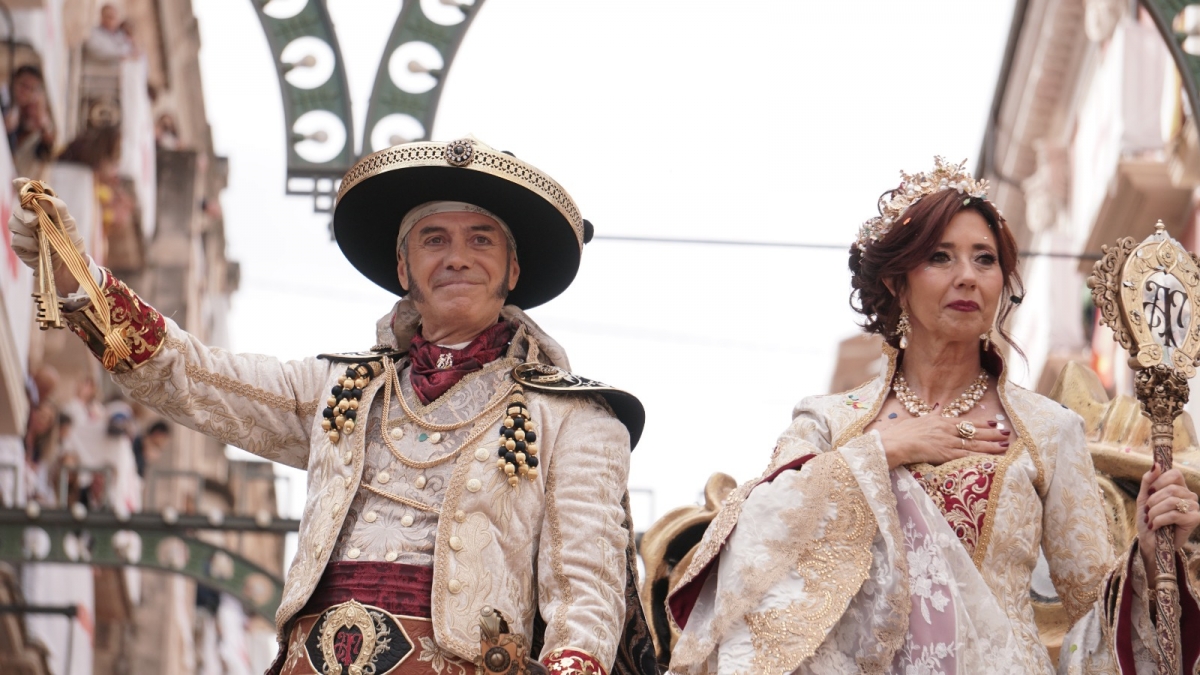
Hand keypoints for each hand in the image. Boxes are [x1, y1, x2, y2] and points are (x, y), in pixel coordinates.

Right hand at [8, 178, 85, 292]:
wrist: (69, 265)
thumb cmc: (71, 242)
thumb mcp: (68, 223)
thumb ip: (58, 208)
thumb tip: (44, 197)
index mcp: (43, 209)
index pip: (29, 193)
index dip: (22, 186)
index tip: (18, 182)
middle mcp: (30, 217)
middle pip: (18, 208)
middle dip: (25, 213)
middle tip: (34, 222)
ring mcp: (23, 231)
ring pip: (13, 223)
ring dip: (27, 230)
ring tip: (41, 238)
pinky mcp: (19, 244)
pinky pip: (16, 239)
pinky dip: (28, 243)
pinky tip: (38, 248)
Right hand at [877, 416, 1008, 469]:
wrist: (894, 443)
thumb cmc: (901, 433)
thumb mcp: (918, 420)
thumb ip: (930, 415)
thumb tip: (938, 408)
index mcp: (940, 421)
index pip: (965, 422)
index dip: (980, 424)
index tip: (993, 423)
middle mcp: (946, 430)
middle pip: (973, 432)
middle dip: (991, 433)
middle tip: (1006, 432)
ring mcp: (947, 442)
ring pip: (974, 444)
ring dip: (990, 445)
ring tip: (1005, 444)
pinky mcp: (945, 454)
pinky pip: (967, 456)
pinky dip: (980, 456)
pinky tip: (991, 457)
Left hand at [1137, 464, 1199, 584]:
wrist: (1150, 541)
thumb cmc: (1148, 519)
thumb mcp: (1144, 498)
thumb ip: (1149, 481)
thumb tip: (1156, 464)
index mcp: (1179, 488)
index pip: (1175, 473)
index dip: (1160, 481)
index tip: (1150, 492)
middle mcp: (1189, 496)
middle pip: (1172, 488)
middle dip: (1153, 500)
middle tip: (1148, 511)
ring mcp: (1194, 508)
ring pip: (1172, 501)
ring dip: (1155, 511)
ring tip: (1150, 519)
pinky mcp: (1194, 520)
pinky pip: (1174, 514)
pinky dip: (1159, 520)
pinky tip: (1155, 526)